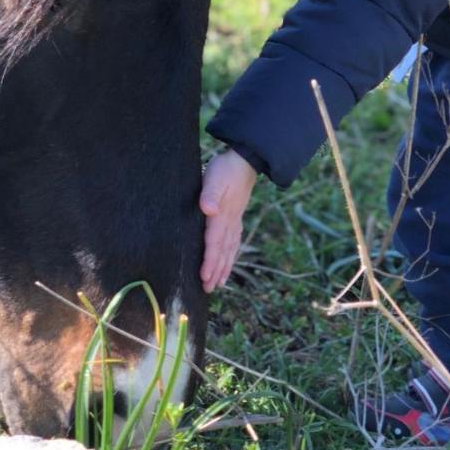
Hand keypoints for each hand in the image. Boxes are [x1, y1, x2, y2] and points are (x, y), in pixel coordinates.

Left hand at [199, 148, 257, 292]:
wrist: (245, 160)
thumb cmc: (225, 169)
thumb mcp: (214, 177)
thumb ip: (210, 194)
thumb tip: (208, 209)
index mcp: (222, 215)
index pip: (214, 243)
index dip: (209, 261)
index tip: (204, 277)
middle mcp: (230, 222)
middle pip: (222, 251)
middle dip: (215, 271)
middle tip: (208, 289)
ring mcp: (235, 220)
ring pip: (229, 249)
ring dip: (223, 267)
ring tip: (218, 284)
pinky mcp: (236, 217)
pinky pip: (234, 241)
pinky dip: (231, 255)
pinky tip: (229, 261)